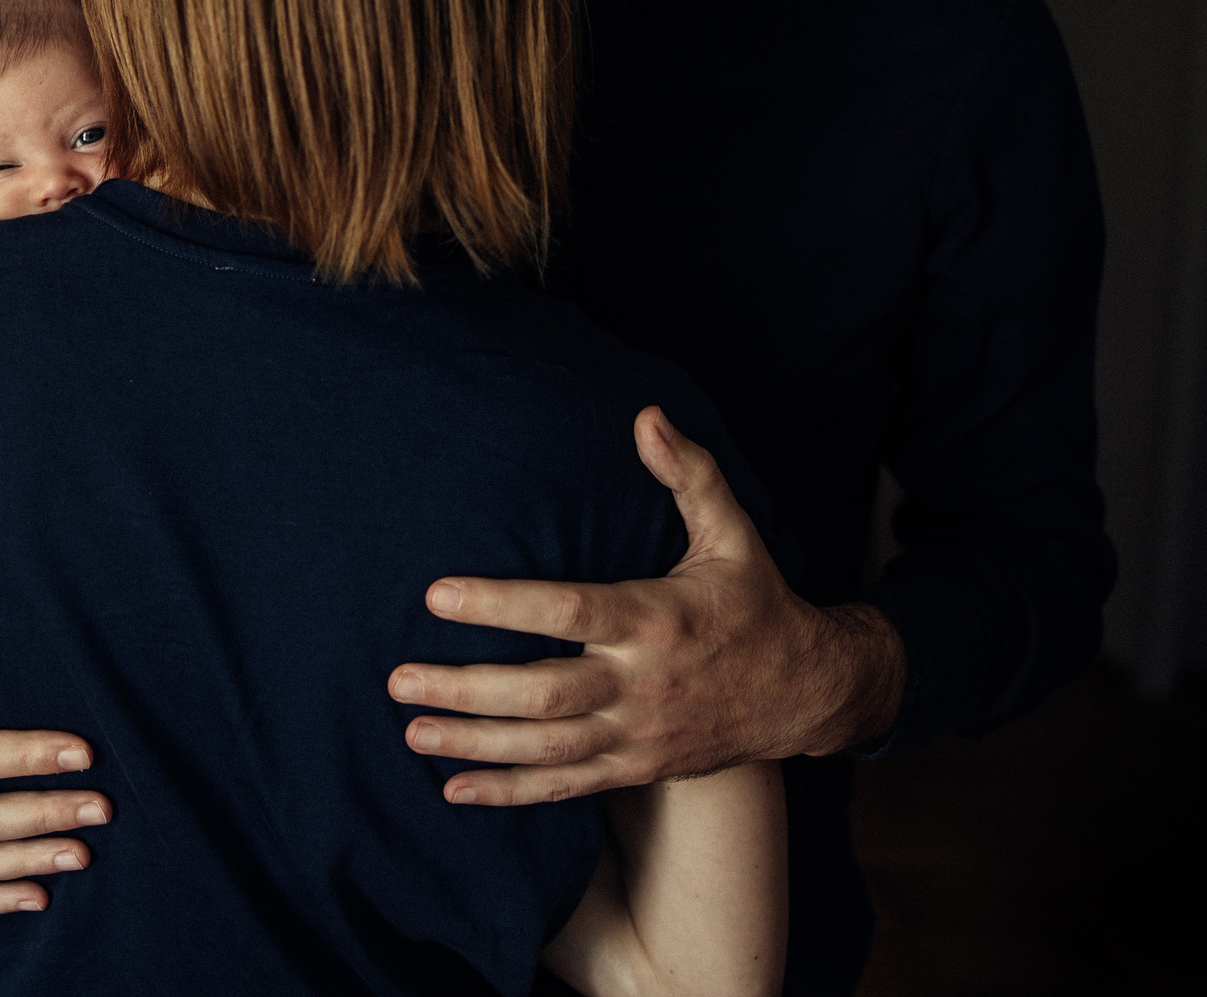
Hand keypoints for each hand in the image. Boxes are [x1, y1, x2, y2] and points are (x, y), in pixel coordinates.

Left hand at [388, 406, 904, 803]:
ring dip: (474, 742)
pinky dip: (508, 792)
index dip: (500, 605)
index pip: (567, 612)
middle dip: (467, 689)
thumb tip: (647, 415)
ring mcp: (638, 734)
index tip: (437, 595)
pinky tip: (453, 790)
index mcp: (657, 619)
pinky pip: (564, 787)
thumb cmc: (757, 602)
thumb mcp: (733, 534)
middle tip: (400, 678)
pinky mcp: (636, 768)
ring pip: (544, 747)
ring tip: (411, 730)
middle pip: (543, 693)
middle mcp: (643, 683)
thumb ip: (689, 474)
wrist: (807, 694)